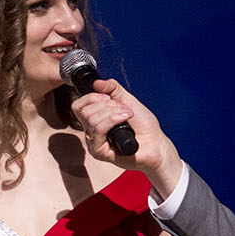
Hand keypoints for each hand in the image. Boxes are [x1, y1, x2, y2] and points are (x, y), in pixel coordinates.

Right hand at [69, 79, 181, 193]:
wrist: (156, 142)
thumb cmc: (144, 126)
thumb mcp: (127, 100)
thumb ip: (112, 88)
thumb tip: (96, 82)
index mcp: (94, 120)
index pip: (78, 106)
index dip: (92, 97)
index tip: (109, 98)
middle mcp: (92, 132)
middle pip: (85, 111)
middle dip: (108, 105)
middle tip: (124, 109)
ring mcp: (94, 143)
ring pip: (92, 119)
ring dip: (114, 112)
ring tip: (127, 115)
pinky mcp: (100, 152)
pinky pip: (99, 129)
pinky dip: (113, 120)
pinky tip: (125, 121)